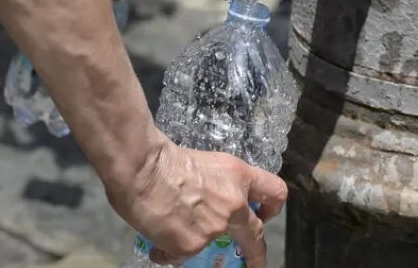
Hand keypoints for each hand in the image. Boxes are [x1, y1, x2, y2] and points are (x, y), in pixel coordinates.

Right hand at [106, 137, 288, 267]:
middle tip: (252, 263)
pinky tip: (157, 238)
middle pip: (256, 235)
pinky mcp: (193, 245)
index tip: (264, 216)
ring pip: (210, 244)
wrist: (142, 169)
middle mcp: (234, 204)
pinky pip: (183, 255)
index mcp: (239, 176)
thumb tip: (212, 202)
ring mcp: (215, 227)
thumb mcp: (206, 164)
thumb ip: (218, 185)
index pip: (275, 192)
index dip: (272, 208)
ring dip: (194, 241)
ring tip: (170, 228)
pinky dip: (169, 250)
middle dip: (256, 254)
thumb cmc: (164, 159)